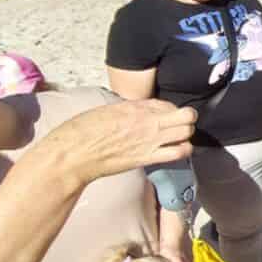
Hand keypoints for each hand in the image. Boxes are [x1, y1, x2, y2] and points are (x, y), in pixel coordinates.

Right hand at [48, 100, 195, 184]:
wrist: (74, 154)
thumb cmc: (84, 130)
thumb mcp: (109, 110)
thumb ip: (130, 109)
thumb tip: (142, 111)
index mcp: (136, 106)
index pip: (167, 103)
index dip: (170, 109)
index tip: (166, 115)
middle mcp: (147, 121)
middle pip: (186, 116)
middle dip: (187, 119)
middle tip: (180, 125)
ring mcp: (150, 140)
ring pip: (187, 133)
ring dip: (187, 135)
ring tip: (180, 138)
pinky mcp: (148, 158)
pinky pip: (178, 153)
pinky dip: (183, 151)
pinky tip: (177, 151)